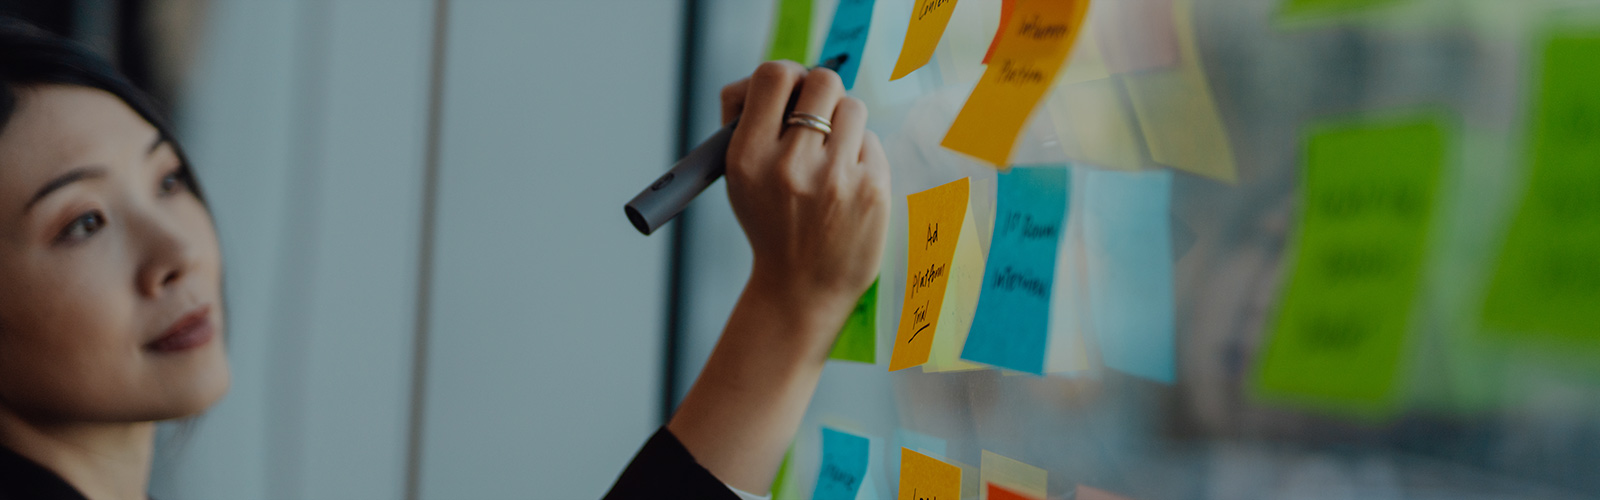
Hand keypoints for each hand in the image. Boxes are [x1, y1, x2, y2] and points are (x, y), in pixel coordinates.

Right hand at [719, 61, 890, 327]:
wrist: (800, 291)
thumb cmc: (771, 224)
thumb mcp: (739, 177)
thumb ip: (749, 121)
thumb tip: (780, 76)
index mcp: (749, 157)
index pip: (775, 76)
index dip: (787, 76)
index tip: (790, 93)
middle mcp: (790, 165)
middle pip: (823, 81)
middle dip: (822, 92)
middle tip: (818, 117)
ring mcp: (835, 178)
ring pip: (853, 107)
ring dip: (844, 123)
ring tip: (832, 156)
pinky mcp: (871, 190)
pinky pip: (872, 141)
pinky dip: (861, 155)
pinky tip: (848, 185)